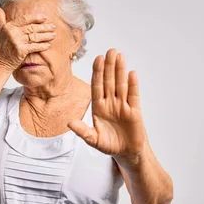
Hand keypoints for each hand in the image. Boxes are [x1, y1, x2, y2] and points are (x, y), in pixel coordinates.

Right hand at [0, 7, 56, 72]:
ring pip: (34, 36)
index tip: (45, 18)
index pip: (25, 19)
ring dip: (46, 36)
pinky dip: (42, 46)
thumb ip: (0, 19)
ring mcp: (17, 41)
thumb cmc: (0, 49)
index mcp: (8, 27)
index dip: (36, 18)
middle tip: (53, 26)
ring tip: (53, 35)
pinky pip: (34, 47)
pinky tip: (48, 45)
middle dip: (44, 27)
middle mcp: (12, 33)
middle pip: (32, 28)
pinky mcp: (21, 50)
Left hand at [68, 48, 145, 164]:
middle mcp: (110, 103)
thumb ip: (82, 131)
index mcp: (99, 107)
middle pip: (109, 81)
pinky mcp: (134, 111)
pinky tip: (131, 73)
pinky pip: (133, 95)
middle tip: (110, 50)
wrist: (126, 153)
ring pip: (121, 85)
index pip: (97, 86)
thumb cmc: (109, 145)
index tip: (97, 59)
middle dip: (109, 66)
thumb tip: (69, 123)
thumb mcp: (93, 140)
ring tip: (120, 56)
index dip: (97, 73)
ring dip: (120, 70)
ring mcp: (123, 106)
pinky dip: (133, 85)